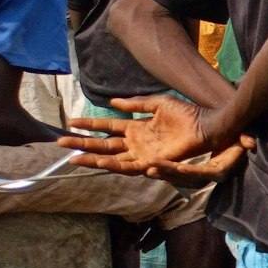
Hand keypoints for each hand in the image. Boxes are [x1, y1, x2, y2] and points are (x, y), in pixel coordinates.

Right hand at [60, 97, 251, 180]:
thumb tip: (112, 102)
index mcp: (136, 127)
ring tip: (73, 157)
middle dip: (82, 144)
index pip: (107, 127)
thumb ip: (135, 104)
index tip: (70, 122)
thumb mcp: (158, 104)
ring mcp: (142, 153)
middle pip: (103, 145)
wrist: (207, 125)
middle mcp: (136, 142)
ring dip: (92, 158)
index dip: (89, 125)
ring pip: (111, 158)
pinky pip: (129, 166)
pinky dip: (114, 164)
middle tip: (60, 142)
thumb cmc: (187, 114)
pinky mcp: (152, 162)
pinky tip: (100, 162)